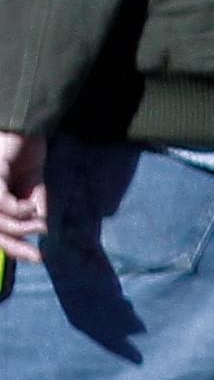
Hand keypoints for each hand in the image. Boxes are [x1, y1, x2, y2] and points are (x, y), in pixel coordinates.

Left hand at [0, 131, 43, 266]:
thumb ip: (34, 204)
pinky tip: (34, 207)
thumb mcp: (32, 183)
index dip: (11, 245)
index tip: (34, 257)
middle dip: (13, 245)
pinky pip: (1, 202)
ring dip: (21, 227)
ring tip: (40, 224)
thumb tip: (42, 228)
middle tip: (37, 256)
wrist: (24, 122)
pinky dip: (20, 210)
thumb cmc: (23, 149)